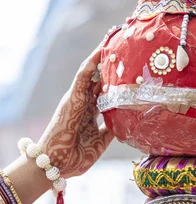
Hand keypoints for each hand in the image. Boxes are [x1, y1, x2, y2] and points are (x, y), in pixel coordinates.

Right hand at [38, 46, 113, 177]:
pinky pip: (83, 75)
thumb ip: (111, 130)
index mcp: (89, 114)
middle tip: (125, 48)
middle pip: (99, 79)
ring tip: (114, 39)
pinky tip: (102, 49)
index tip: (130, 72)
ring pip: (92, 72)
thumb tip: (126, 121)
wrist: (57, 164)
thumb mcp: (100, 143)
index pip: (104, 93)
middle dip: (110, 65)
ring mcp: (77, 99)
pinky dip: (93, 62)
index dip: (115, 83)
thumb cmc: (75, 158)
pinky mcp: (73, 97)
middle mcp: (83, 103)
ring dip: (102, 56)